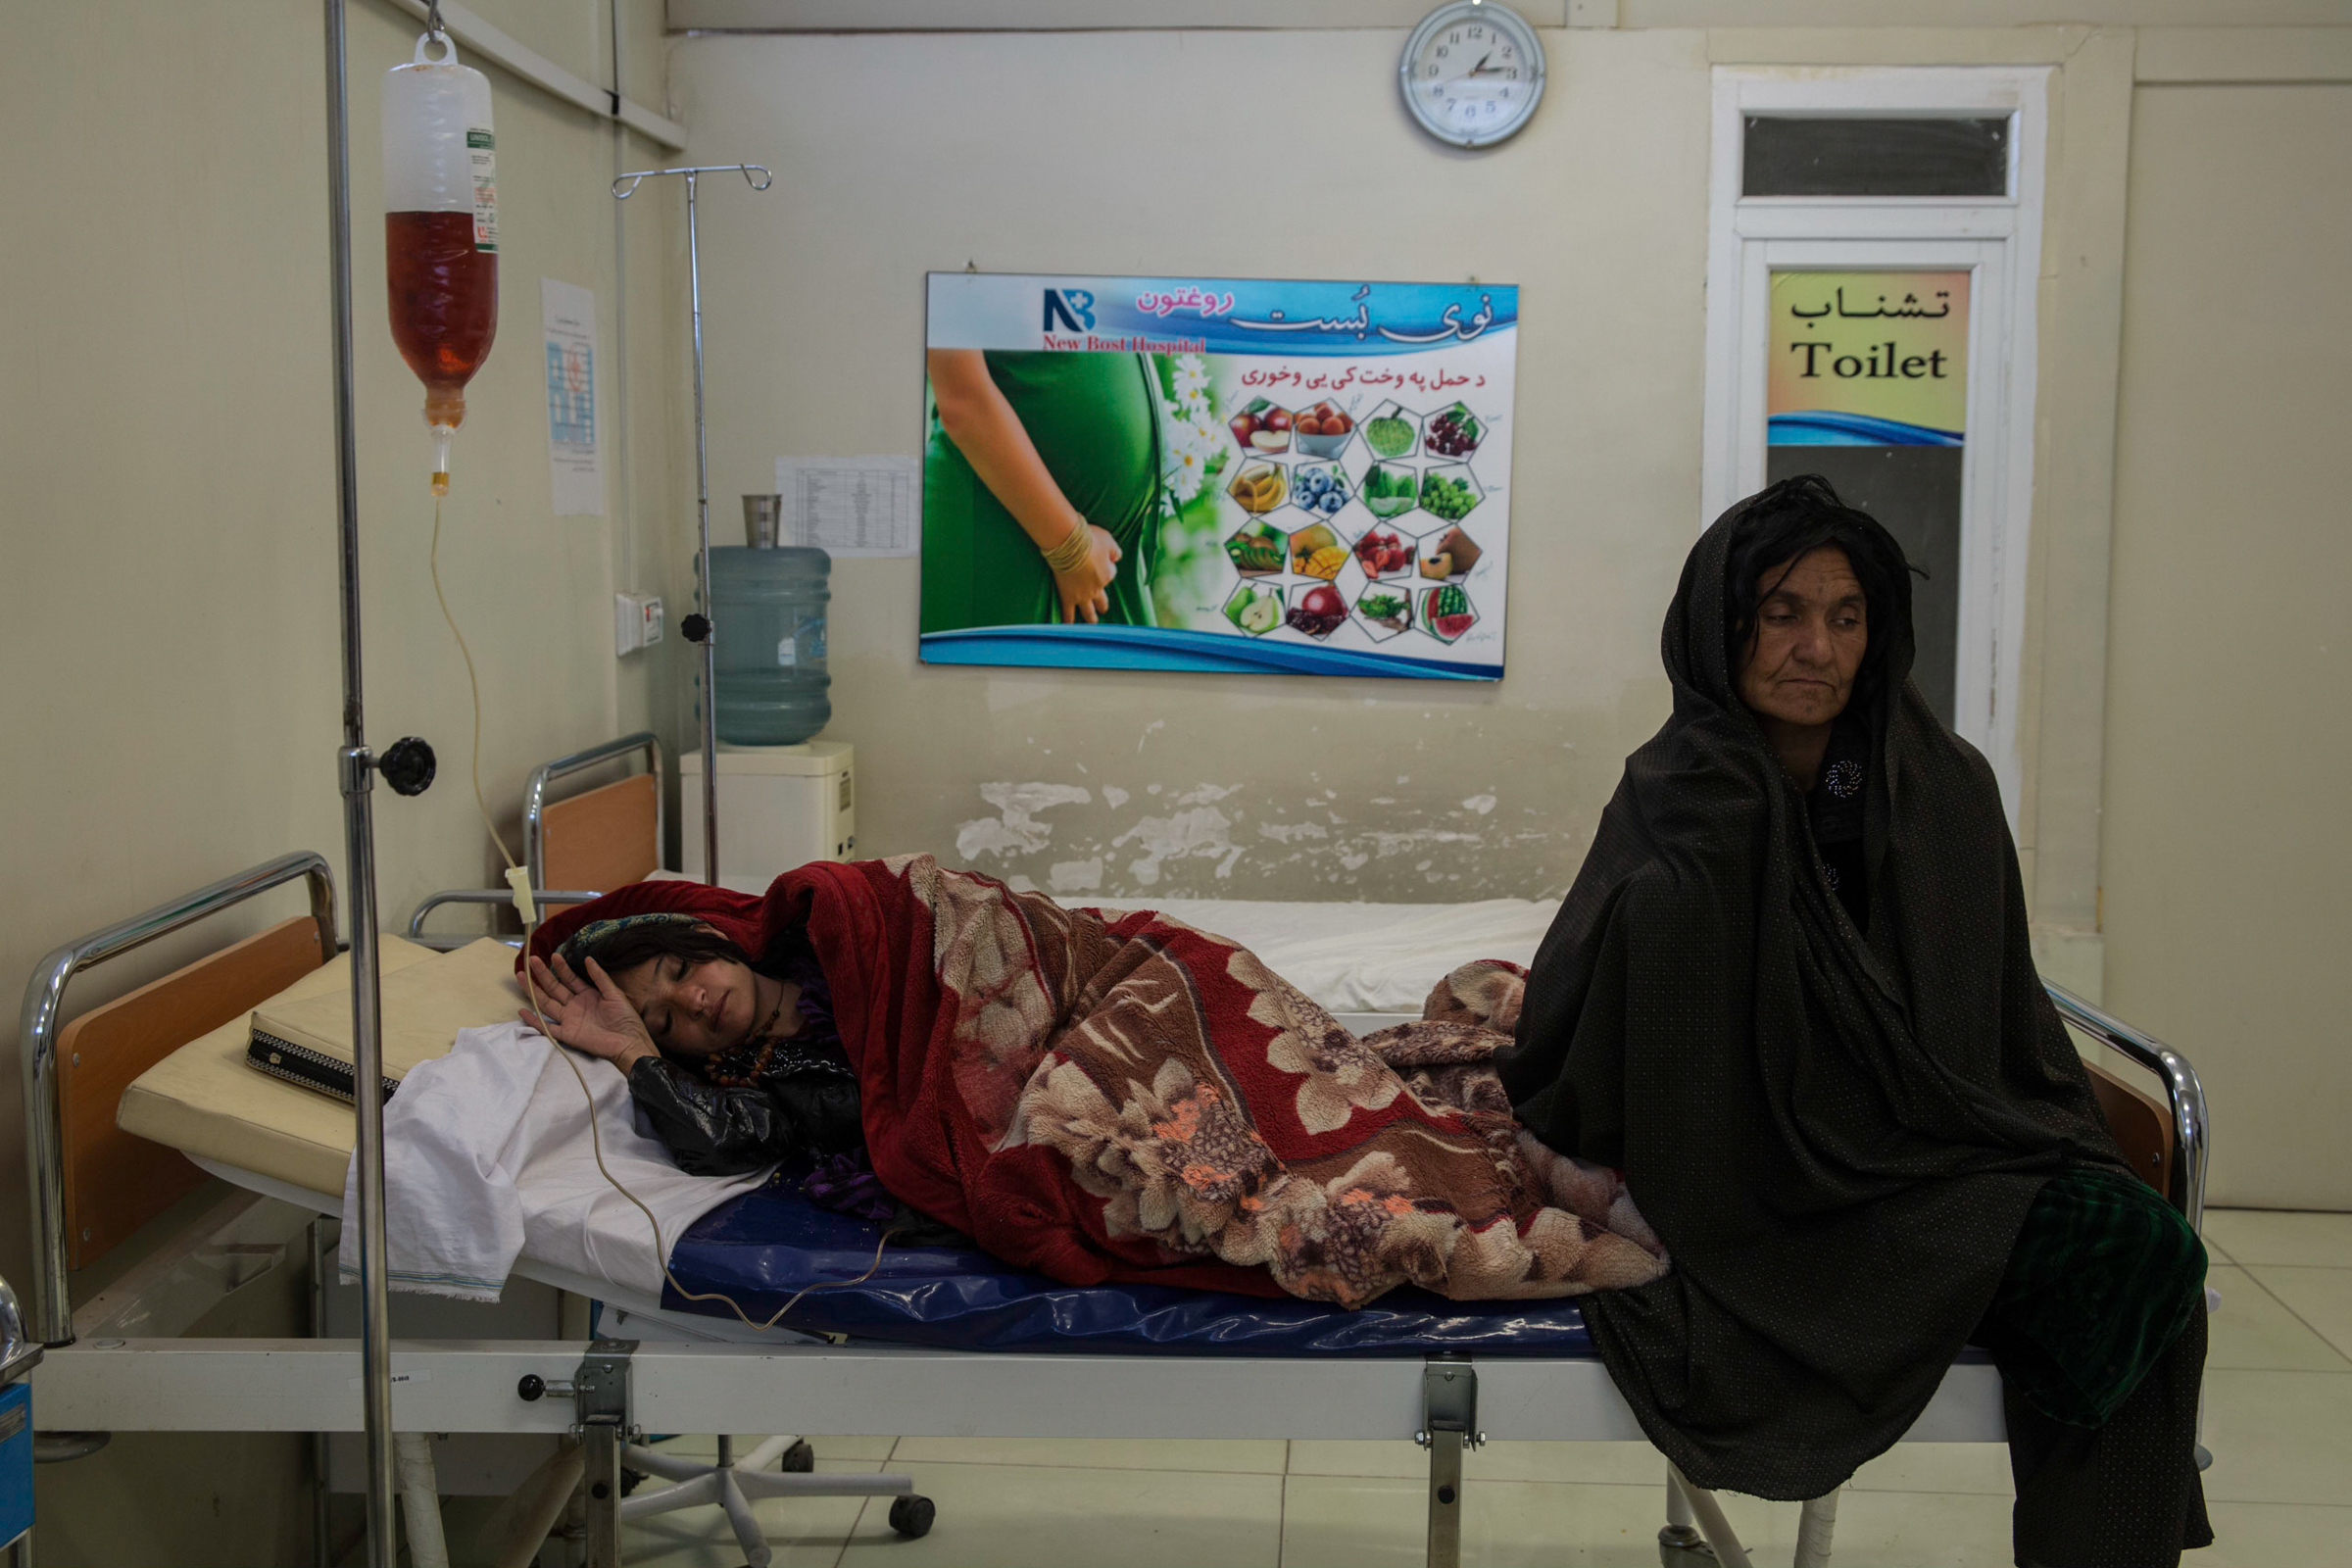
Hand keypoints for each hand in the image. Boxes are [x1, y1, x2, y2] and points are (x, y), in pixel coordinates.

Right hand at [519, 952, 656, 1071]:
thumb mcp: (614, 993)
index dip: (561, 968)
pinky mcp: (567, 1035)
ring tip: (521, 976)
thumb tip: (588, 958)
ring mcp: (569, 1020)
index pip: (569, 978)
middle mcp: (575, 1006)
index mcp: (587, 995)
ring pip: (547, 1004)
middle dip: (542, 975)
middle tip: (531, 960)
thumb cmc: (625, 1018)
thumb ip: (600, 977)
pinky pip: (547, 1028)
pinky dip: (534, 1021)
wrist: (629, 1042)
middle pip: (554, 988)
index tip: (553, 955)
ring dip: (533, 991)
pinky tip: (522, 1011)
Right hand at [1051, 523, 1121, 624]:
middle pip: (1103, 601)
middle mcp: (1097, 588)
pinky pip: (1068, 613)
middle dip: (1103, 604)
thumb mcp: (1108, 540)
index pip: (1111, 574)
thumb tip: (1117, 557)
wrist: (1068, 543)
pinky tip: (1066, 626)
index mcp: (1107, 574)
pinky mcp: (1067, 596)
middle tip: (1103, 608)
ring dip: (1091, 618)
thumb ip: (1115, 550)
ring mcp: (1082, 595)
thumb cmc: (1089, 538)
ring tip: (1091, 622)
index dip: (1106, 568)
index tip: (1101, 562)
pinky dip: (1067, 621)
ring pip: (1089, 612)